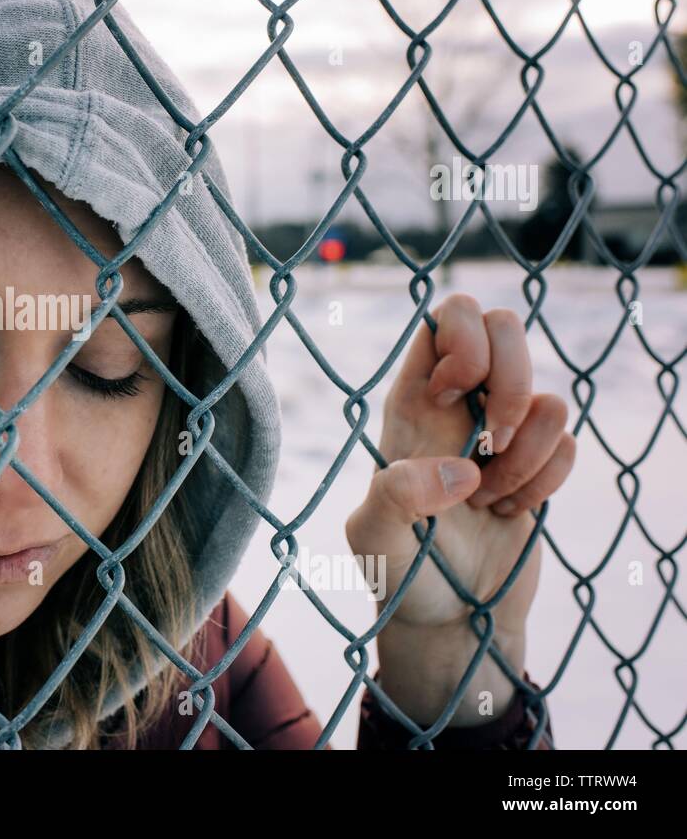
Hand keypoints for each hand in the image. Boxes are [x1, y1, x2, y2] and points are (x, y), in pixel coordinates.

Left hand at [344, 294, 573, 725]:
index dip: (462, 337)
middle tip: (494, 436)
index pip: (443, 320)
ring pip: (546, 392)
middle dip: (513, 375)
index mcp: (408, 403)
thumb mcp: (372, 539)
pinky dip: (547, 481)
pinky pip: (569, 443)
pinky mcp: (539, 467)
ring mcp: (503, 435)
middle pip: (504, 326)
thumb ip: (395, 497)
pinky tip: (509, 512)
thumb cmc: (396, 574)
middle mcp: (458, 407)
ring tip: (487, 498)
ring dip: (529, 450)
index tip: (454, 393)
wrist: (445, 620)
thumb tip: (460, 470)